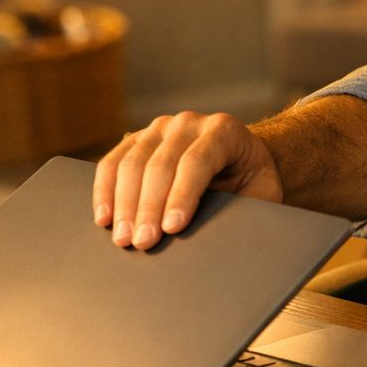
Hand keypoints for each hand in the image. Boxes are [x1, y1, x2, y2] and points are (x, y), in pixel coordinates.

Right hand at [92, 112, 282, 249]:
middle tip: (142, 243)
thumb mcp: (262, 193)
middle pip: (161, 164)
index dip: (182, 196)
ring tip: (123, 238)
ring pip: (132, 163)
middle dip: (149, 207)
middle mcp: (188, 123)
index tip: (172, 229)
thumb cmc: (253, 183)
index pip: (197, 162)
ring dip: (124, 204)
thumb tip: (217, 234)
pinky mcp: (137, 139)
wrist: (241, 162)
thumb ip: (245, 206)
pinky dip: (105, 190)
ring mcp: (159, 128)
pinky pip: (113, 162)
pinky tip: (105, 217)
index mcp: (224, 130)